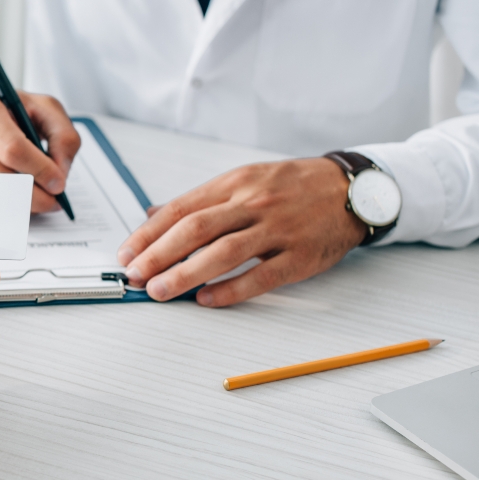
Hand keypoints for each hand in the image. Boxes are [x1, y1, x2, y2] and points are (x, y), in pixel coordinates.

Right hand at [0, 88, 80, 213]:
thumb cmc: (1, 110)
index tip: (58, 185)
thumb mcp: (39, 107)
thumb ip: (62, 135)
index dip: (40, 171)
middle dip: (32, 195)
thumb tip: (60, 174)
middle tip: (51, 201)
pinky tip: (2, 192)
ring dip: (14, 202)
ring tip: (31, 196)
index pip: (12, 148)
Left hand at [116, 158, 365, 306]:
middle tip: (135, 275)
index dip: (148, 233)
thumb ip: (199, 201)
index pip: (180, 209)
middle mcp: (252, 203)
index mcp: (234, 184)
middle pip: (195, 229)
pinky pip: (261, 276)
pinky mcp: (300, 256)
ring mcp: (278, 230)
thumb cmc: (292, 187)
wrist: (351, 189)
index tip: (127, 253)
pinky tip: (206, 299)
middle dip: (158, 254)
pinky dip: (231, 290)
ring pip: (224, 252)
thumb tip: (152, 215)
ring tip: (160, 290)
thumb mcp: (243, 180)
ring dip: (186, 274)